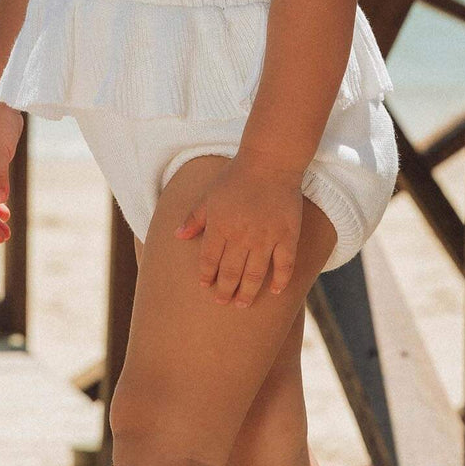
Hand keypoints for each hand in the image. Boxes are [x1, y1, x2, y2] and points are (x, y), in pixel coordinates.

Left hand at [174, 152, 303, 307]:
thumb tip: (177, 236)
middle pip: (230, 273)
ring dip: (247, 292)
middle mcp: (241, 237)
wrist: (270, 162)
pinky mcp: (287, 236)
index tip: (206, 287)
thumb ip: (194, 218)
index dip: (206, 277)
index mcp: (220, 227)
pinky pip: (284, 265)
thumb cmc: (236, 177)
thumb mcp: (209, 195)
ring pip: (255, 275)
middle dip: (225, 291)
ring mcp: (265, 238)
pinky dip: (280, 280)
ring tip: (242, 303)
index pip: (209, 261)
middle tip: (223, 302)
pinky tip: (275, 291)